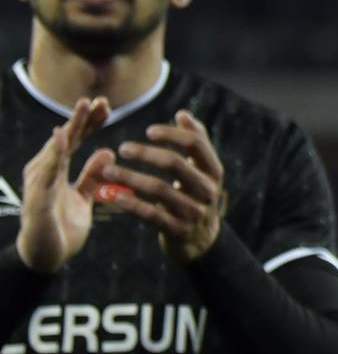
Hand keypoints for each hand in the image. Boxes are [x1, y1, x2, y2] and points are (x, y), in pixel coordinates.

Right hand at [14, 97, 115, 272]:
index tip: (107, 105)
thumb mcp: (86, 198)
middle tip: (98, 99)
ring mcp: (40, 182)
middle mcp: (46, 171)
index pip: (76, 141)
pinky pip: (47, 172)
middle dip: (82, 118)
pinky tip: (62, 136)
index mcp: (58, 170)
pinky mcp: (38, 197)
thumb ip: (93, 176)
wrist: (46, 257)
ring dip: (71, 127)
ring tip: (84, 107)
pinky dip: (55, 153)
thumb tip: (107, 152)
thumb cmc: (62, 226)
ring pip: (57, 149)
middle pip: (66, 139)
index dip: (90, 123)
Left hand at [105, 110, 228, 263]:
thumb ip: (195, 142)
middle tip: (122, 148)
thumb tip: (183, 114)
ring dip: (131, 178)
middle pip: (175, 164)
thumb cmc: (195, 195)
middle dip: (146, 154)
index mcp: (213, 170)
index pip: (195, 144)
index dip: (172, 134)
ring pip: (159, 190)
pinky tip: (113, 195)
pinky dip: (132, 204)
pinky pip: (152, 215)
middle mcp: (207, 189)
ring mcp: (194, 211)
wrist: (201, 239)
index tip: (148, 131)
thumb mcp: (202, 170)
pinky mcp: (179, 230)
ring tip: (107, 170)